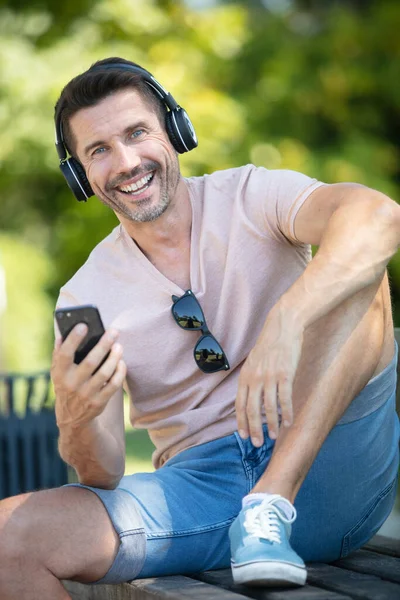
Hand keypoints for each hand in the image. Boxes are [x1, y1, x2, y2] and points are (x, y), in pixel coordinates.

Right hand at [51, 324, 126, 429]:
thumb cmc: (66, 384)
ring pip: (105, 372)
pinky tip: (121, 362)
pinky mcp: (99, 402)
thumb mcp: (57, 371)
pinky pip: (114, 384)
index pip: (65, 354)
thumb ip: (59, 353)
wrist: (72, 417)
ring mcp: (86, 395)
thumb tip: (63, 333)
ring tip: (119, 346)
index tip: (84, 325)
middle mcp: (72, 385)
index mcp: (60, 374)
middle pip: (91, 361)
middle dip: (104, 344)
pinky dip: (120, 372)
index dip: (73, 339)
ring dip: (114, 357)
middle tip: (114, 331)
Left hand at [236, 307, 303, 444]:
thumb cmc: (269, 345)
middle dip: (254, 429)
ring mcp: (269, 377)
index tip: (244, 436)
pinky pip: (284, 399)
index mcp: (245, 376)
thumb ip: (251, 379)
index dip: (241, 422)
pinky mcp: (285, 375)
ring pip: (268, 408)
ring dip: (271, 425)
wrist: (283, 326)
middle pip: (252, 410)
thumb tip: (251, 398)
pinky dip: (286, 413)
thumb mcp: (254, 361)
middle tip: (257, 444)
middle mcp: (255, 378)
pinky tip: (288, 423)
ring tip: (273, 436)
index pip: (240, 404)